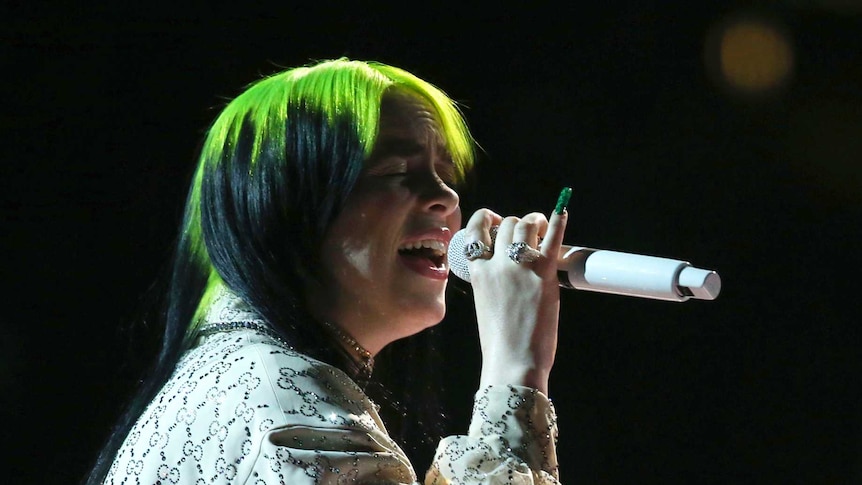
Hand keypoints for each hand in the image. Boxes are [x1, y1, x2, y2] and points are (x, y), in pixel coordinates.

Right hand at [461, 203, 567, 394]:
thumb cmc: (500, 341)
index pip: (476, 230)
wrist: (513, 360)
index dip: (487, 219)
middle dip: (518, 224)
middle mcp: (496, 264)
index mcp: (477, 272)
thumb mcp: (485, 303)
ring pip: (526, 225)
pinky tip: (563, 209)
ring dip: (535, 221)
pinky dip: (558, 220)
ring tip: (542, 226)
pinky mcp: (543, 273)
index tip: (497, 221)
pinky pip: (552, 237)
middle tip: (529, 232)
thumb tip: (509, 266)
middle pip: (507, 224)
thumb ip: (492, 281)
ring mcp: (519, 266)